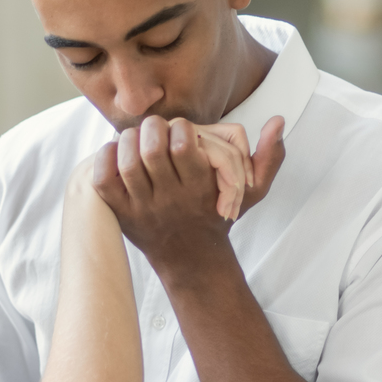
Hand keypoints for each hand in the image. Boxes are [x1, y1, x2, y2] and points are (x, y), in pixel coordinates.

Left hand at [92, 113, 284, 276]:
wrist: (190, 261)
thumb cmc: (217, 217)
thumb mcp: (251, 193)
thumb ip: (269, 157)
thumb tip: (278, 120)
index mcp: (200, 188)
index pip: (184, 146)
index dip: (181, 127)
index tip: (183, 129)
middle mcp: (171, 198)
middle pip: (152, 150)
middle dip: (152, 128)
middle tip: (156, 129)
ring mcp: (143, 207)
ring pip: (128, 162)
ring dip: (129, 140)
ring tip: (136, 138)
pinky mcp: (122, 213)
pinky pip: (103, 180)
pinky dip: (105, 159)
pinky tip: (116, 152)